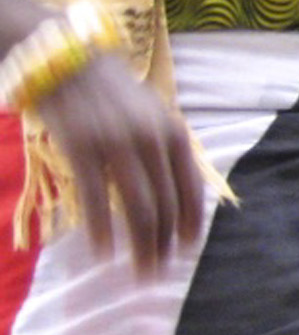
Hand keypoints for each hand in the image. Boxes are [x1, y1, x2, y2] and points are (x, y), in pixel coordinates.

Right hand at [35, 51, 204, 269]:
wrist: (70, 61)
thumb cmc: (114, 94)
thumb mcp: (154, 114)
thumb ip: (167, 149)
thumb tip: (181, 195)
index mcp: (174, 133)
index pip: (192, 190)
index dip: (190, 226)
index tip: (186, 252)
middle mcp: (152, 140)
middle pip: (166, 207)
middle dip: (164, 246)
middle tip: (157, 273)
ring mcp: (117, 144)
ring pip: (139, 209)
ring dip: (141, 247)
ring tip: (138, 271)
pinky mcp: (82, 148)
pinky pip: (97, 199)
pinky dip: (102, 230)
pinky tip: (102, 252)